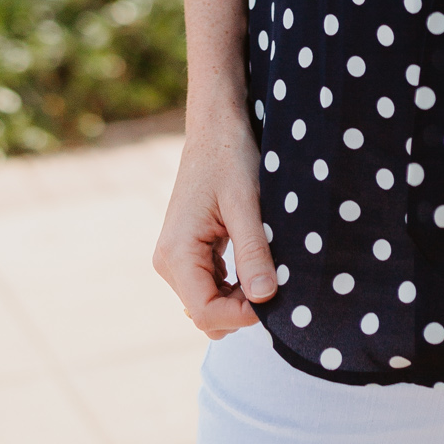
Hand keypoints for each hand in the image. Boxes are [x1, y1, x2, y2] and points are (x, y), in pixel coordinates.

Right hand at [151, 99, 277, 336]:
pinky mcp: (185, 252)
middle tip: (275, 281)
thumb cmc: (229, 157)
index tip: (275, 297)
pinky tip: (254, 262)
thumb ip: (253, 252)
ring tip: (267, 267)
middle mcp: (168, 261)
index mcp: (176, 253)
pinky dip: (233, 284)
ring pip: (208, 303)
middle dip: (241, 308)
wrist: (215, 127)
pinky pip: (209, 286)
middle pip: (206, 313)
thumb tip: (264, 299)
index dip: (242, 316)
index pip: (206, 313)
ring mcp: (174, 258)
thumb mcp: (246, 203)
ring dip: (239, 297)